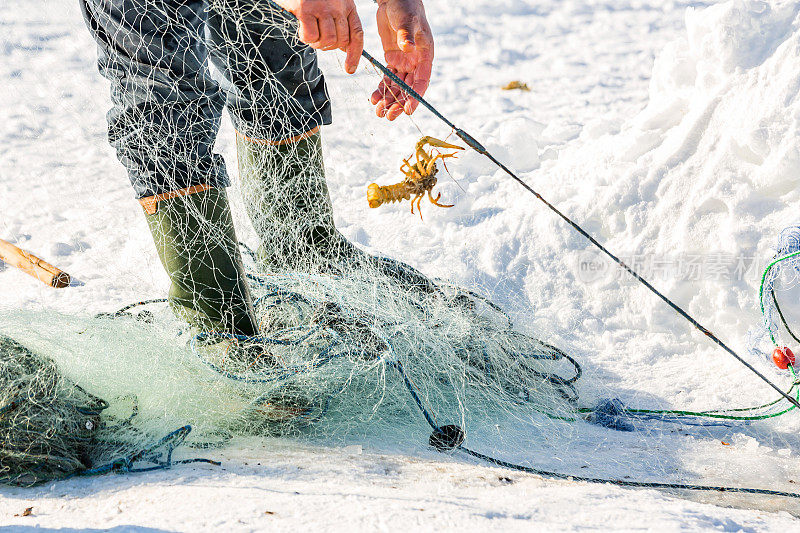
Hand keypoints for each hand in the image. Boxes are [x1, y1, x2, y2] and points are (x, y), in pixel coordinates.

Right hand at [274, 0, 363, 73]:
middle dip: (329, 47)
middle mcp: (338, 6)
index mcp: (348, 5)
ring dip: (317, 43)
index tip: (350, 69)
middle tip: (318, 40)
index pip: (357, 34)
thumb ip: (339, 22)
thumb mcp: (332, 4)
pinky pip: (311, 36)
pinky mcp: (305, 9)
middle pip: (342, 40)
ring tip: (309, 33)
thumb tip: (342, 47)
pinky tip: (301, 28)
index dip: (355, 54)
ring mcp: (322, 7)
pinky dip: (305, 38)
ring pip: (328, 40)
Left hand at [370, 0, 433, 120]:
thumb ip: (406, 34)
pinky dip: (381, 89)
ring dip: (389, 100)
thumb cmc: (405, 8)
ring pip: (397, 87)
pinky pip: (387, 79)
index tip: (407, 110)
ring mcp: (404, 62)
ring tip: (378, 112)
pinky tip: (374, 99)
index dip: (415, 97)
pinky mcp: (392, 60)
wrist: (395, 0)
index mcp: (425, 55)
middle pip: (408, 89)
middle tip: (389, 116)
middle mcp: (416, 62)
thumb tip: (407, 48)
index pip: (422, 81)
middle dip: (399, 104)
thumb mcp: (407, 20)